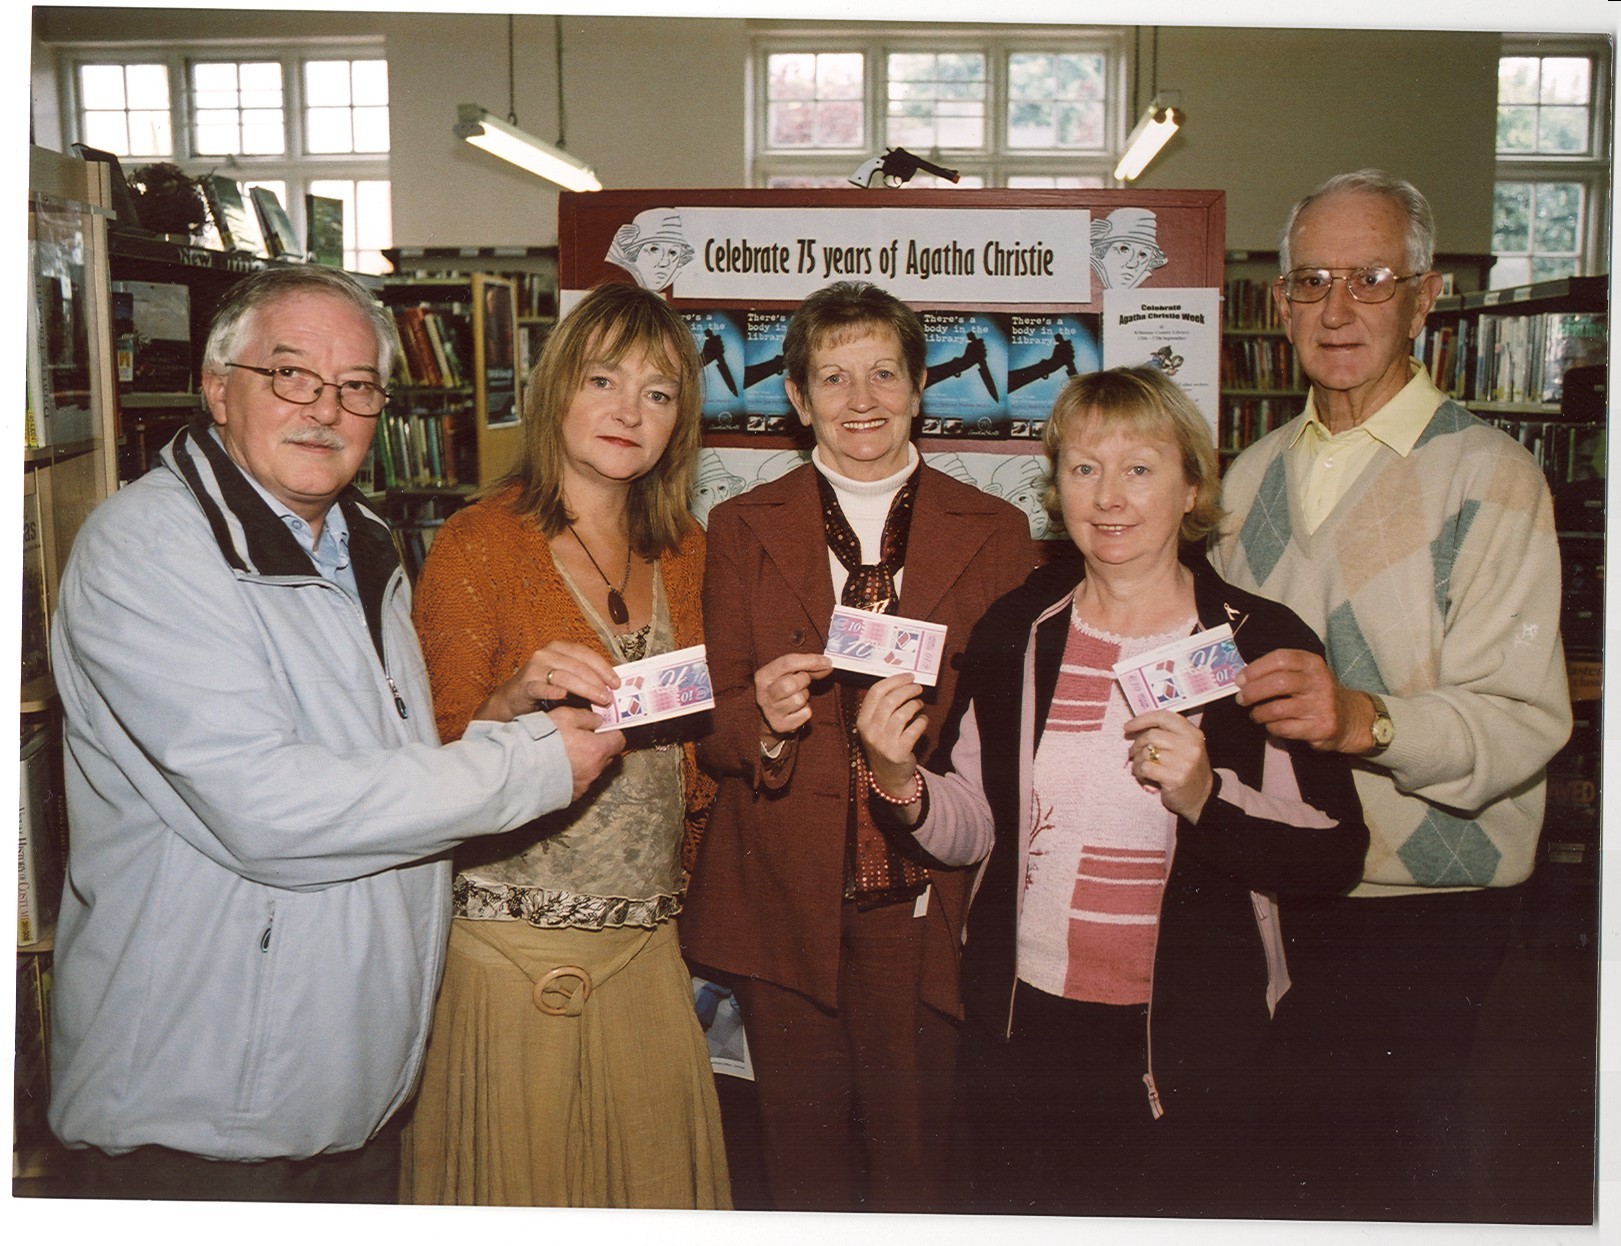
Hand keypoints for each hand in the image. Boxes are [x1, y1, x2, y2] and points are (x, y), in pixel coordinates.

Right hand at [477, 641, 618, 723]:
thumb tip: (611, 687)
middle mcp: (546, 654)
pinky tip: (564, 696)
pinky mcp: (525, 684)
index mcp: (559, 648)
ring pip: (564, 676)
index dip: (603, 668)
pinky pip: (541, 687)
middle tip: (609, 697)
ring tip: (599, 700)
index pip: (586, 654)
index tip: (616, 683)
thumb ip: (584, 677)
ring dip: (585, 688)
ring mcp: (534, 668)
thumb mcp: (565, 677)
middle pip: (578, 666)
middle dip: (597, 682)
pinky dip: (553, 691)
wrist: (512, 700)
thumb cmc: (544, 689)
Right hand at [546, 705, 625, 801]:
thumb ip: (586, 716)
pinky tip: (560, 767)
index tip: (603, 728)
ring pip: (593, 770)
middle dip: (599, 747)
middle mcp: (594, 770)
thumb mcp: (565, 716)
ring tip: (567, 753)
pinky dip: (574, 775)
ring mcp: (584, 784)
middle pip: (607, 757)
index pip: (619, 741)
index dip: (612, 732)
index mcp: (597, 749)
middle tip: (583, 738)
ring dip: (586, 762)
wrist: (521, 767)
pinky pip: (579, 782)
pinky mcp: (572, 795)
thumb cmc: (542, 741)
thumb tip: (598, 720)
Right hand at [754, 651, 834, 738]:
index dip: (810, 661)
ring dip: (805, 697)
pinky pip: (805, 714)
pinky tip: (798, 710)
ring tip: (798, 697)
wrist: (772, 717)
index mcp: (763, 676)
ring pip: (799, 700)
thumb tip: (827, 664)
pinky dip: (806, 710)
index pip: (787, 663)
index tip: (827, 662)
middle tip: (802, 683)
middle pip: (792, 683)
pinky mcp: (780, 725)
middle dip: (804, 681)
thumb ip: (808, 667)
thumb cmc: (784, 689)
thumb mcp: (790, 673)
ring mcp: (770, 712)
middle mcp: (763, 694)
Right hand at [856, 673, 926, 800]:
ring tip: (920, 704)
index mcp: (862, 720)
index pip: (876, 692)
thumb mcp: (875, 726)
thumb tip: (903, 683)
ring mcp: (883, 743)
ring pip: (902, 714)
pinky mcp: (898, 752)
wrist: (889, 776)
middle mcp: (870, 731)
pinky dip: (922, 722)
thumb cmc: (885, 744)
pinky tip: (923, 720)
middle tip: (918, 688)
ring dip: (915, 705)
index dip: (894, 681)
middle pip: (890, 700)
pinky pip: (914, 730)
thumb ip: (882, 707)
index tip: (909, 676)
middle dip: (907, 690)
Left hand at [1125, 709, 1212, 822]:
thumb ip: (1166, 734)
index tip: (1128, 726)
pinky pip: (1145, 768)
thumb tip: (1134, 726)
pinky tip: (1143, 776)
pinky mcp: (1175, 778)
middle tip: (1132, 752)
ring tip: (1140, 767)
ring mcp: (1184, 762)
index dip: (1142, 720)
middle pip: (1151, 735)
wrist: (1201, 798)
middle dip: (1136, 744)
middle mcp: (1190, 745)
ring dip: (1137, 760)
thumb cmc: (1187, 769)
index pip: (1163, 716)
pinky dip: (1138, 771)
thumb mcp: (1185, 746)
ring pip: (1146, 752)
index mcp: (1192, 733)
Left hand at [1233, 649, 1376, 754]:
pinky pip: (1285, 728)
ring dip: (1259, 713)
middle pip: (1279, 682)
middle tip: (1241, 699)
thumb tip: (1242, 678)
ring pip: (1278, 708)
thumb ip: (1279, 672)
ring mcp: (1322, 705)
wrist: (1348, 718)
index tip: (1240, 679)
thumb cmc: (1315, 693)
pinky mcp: (1320, 727)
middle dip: (1253, 692)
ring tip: (1255, 714)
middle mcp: (1319, 682)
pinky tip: (1271, 725)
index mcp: (1312, 663)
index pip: (1281, 658)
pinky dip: (1271, 727)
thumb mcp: (1304, 674)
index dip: (1256, 668)